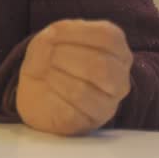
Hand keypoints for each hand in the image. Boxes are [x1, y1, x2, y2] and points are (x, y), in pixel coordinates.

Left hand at [16, 19, 132, 135]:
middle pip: (101, 66)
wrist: (38, 90)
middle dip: (65, 57)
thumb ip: (57, 34)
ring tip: (47, 74)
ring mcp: (108, 105)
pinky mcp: (88, 123)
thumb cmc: (52, 58)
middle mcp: (120, 79)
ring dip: (54, 77)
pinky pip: (69, 112)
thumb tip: (53, 40)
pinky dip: (50, 97)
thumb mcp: (52, 36)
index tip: (53, 35)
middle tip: (50, 57)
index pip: (108, 37)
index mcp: (117, 51)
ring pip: (82, 91)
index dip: (75, 33)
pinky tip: (48, 91)